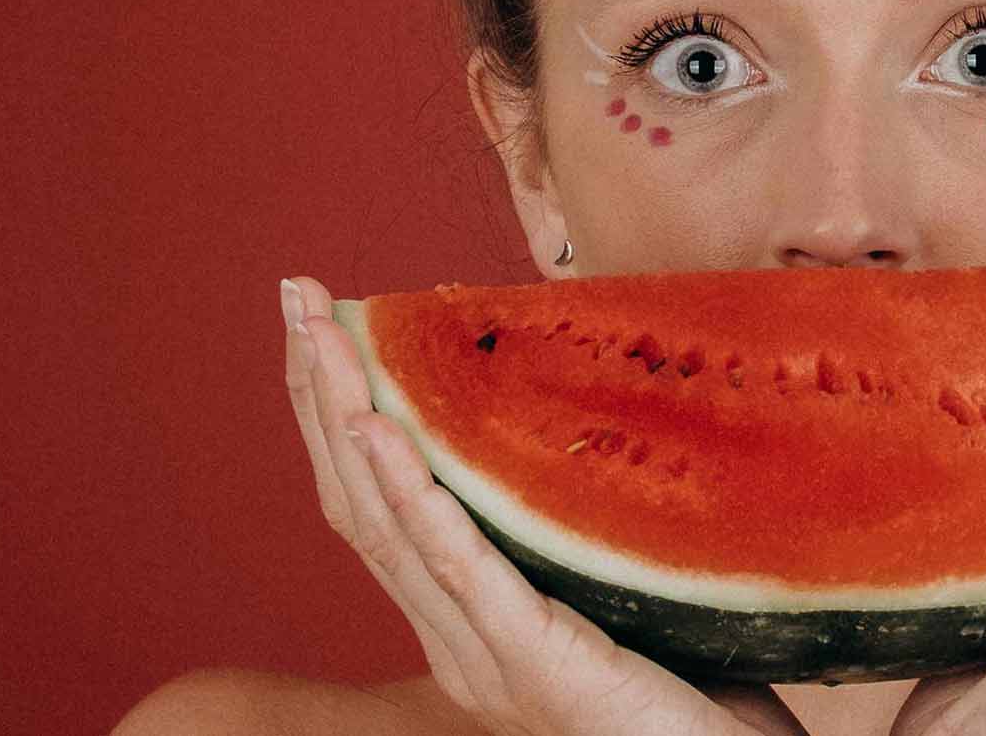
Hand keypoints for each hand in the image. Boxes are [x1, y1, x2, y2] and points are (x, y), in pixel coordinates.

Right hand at [280, 274, 812, 735]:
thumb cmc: (692, 688)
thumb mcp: (614, 581)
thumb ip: (574, 522)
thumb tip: (576, 414)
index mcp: (467, 618)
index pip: (380, 502)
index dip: (342, 411)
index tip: (323, 321)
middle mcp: (455, 638)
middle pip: (363, 501)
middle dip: (321, 394)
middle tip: (293, 298)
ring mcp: (485, 654)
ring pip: (391, 524)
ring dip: (347, 419)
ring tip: (320, 339)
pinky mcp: (532, 661)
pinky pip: (458, 569)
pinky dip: (412, 497)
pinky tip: (379, 435)